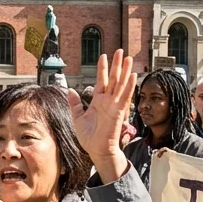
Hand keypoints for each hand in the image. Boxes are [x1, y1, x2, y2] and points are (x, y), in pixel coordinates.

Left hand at [67, 49, 134, 181]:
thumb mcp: (77, 118)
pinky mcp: (119, 112)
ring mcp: (114, 105)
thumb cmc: (89, 138)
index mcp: (98, 101)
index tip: (103, 56)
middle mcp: (108, 101)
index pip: (102, 81)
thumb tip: (70, 90)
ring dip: (125, 71)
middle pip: (114, 79)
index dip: (102, 68)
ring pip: (121, 84)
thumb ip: (74, 104)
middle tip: (120, 50)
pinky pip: (125, 97)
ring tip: (128, 58)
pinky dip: (129, 86)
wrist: (97, 151)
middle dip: (116, 64)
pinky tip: (132, 75)